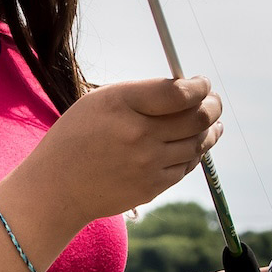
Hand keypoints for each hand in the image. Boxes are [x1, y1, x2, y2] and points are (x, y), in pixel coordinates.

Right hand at [17, 77, 221, 225]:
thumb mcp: (100, 101)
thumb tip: (186, 90)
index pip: (179, 92)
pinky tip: (194, 145)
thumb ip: (142, 94)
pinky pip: (186, 166)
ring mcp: (148, 164)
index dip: (200, 86)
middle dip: (213, 106)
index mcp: (122, 104)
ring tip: (213, 124)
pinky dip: (195, 153)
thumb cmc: (77, 136)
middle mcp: (138, 134)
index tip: (203, 83)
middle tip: (214, 102)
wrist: (57, 188)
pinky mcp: (152, 187)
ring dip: (211, 130)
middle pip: (197, 117)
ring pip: (198, 143)